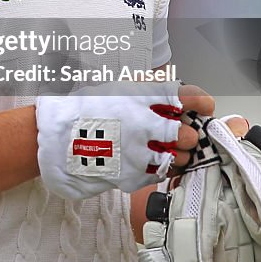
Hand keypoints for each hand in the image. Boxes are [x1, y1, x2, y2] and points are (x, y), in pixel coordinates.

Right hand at [36, 81, 213, 200]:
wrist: (55, 138)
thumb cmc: (84, 109)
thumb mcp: (115, 87)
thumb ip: (145, 88)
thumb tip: (173, 91)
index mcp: (139, 95)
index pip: (184, 95)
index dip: (200, 101)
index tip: (205, 105)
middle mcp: (142, 122)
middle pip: (186, 133)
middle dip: (187, 135)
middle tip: (181, 134)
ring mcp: (137, 150)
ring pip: (178, 158)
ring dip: (177, 155)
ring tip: (165, 150)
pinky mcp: (131, 174)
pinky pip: (159, 174)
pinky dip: (158, 168)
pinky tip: (148, 161)